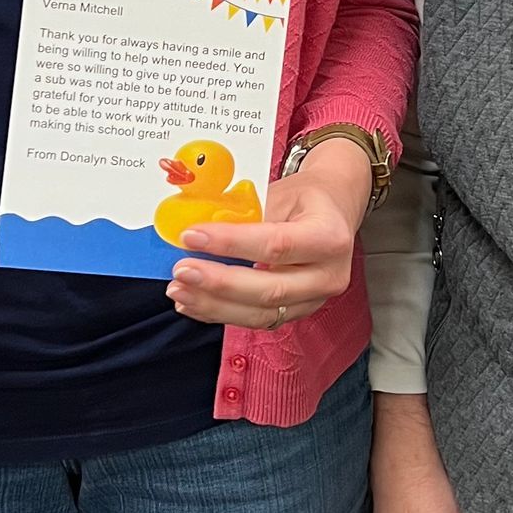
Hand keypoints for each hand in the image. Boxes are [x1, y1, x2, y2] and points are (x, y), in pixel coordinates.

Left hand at [168, 136, 372, 329]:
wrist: (333, 211)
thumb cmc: (305, 199)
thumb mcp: (279, 193)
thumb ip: (244, 216)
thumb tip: (195, 234)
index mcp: (329, 237)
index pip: (275, 245)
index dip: (230, 243)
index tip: (191, 236)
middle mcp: (329, 275)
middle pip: (269, 289)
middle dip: (218, 283)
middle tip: (181, 271)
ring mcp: (315, 300)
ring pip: (261, 313)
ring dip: (214, 305)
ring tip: (179, 291)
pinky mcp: (298, 312)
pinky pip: (257, 319)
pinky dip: (221, 312)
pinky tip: (193, 303)